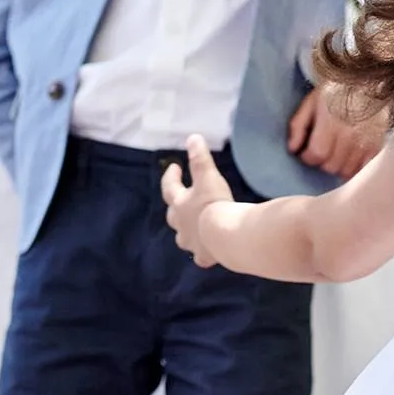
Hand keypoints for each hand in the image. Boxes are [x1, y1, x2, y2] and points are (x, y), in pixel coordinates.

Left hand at [161, 136, 233, 265]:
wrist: (225, 235)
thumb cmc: (215, 203)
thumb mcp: (208, 176)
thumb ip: (200, 157)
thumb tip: (193, 137)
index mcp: (179, 203)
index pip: (169, 187)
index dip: (171, 176)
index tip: (175, 168)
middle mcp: (180, 224)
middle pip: (173, 216)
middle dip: (176, 209)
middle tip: (182, 202)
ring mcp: (191, 242)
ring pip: (183, 238)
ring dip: (187, 232)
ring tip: (194, 230)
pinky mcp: (204, 256)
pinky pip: (201, 257)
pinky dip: (203, 254)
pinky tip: (208, 254)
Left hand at [287, 84, 387, 179]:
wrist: (367, 82)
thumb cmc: (336, 90)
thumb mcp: (311, 102)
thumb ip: (298, 125)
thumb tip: (293, 148)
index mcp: (331, 122)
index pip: (317, 154)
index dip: (307, 157)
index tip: (306, 152)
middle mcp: (350, 135)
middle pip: (330, 166)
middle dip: (321, 161)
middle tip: (321, 150)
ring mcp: (365, 142)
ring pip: (345, 171)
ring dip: (336, 166)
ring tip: (334, 153)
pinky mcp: (376, 146)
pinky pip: (361, 169)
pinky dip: (352, 167)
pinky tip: (348, 156)